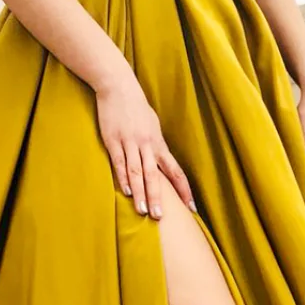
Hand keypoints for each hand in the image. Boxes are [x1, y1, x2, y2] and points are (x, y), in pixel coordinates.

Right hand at [93, 70, 196, 219]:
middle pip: (155, 176)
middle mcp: (147, 145)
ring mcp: (130, 143)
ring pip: (137, 172)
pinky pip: (119, 162)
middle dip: (159, 198)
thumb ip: (155, 145)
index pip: (175, 171)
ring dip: (141, 193)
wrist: (118, 86)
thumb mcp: (152, 125)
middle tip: (160, 218)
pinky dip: (123, 178)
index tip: (191, 207)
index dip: (184, 190)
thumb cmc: (136, 107)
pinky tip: (126, 191)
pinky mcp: (113, 141)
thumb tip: (161, 160)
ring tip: (143, 211)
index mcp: (158, 144)